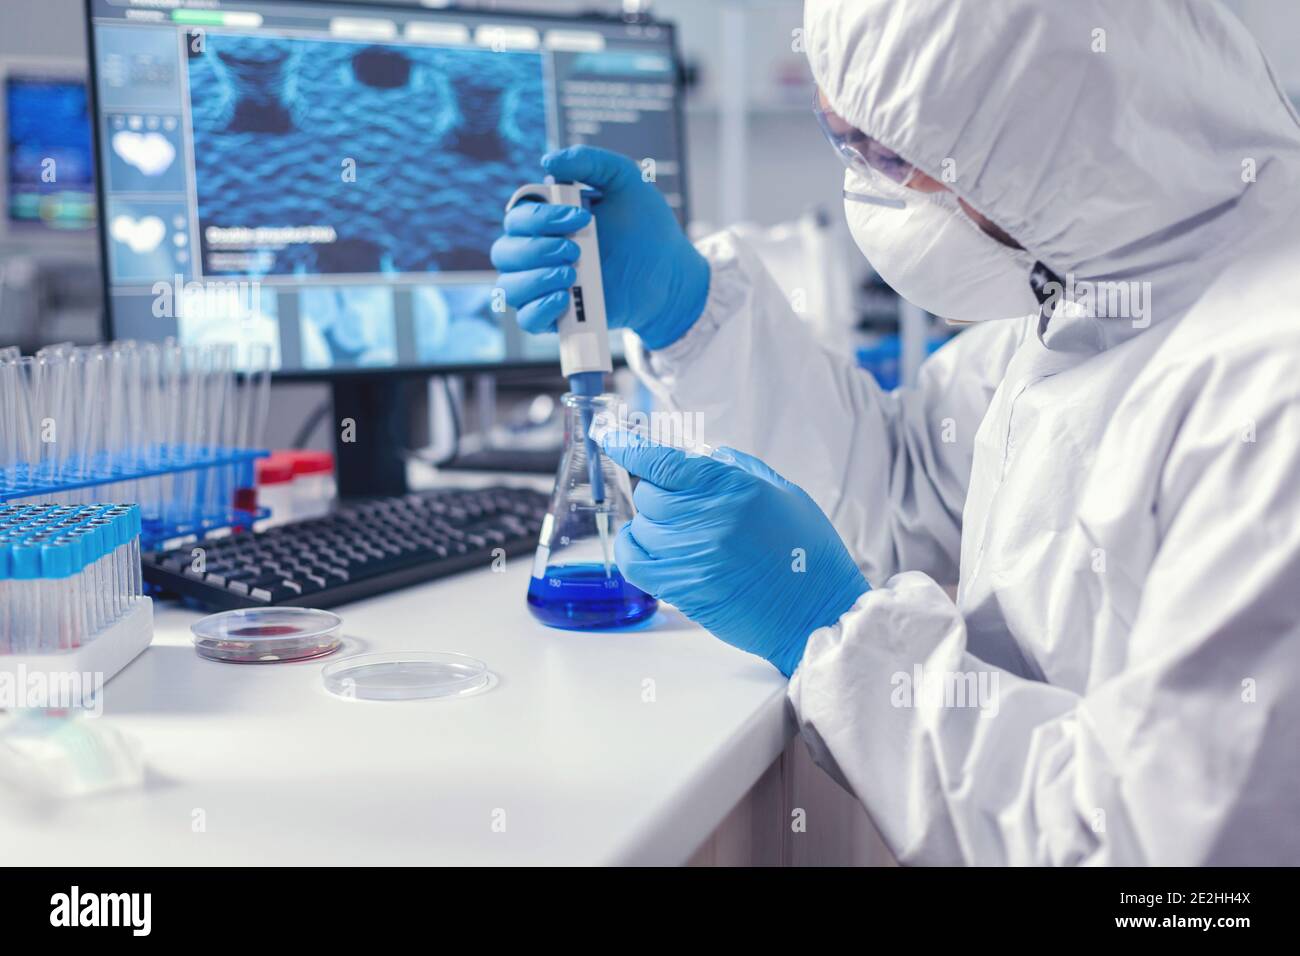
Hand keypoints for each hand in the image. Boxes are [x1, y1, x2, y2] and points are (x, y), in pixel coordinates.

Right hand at [490, 145, 709, 349]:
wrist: (670, 274)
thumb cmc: (646, 226)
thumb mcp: (625, 181)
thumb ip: (590, 162)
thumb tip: (548, 161)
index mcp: (546, 220)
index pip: (517, 216)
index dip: (540, 218)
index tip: (583, 219)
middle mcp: (538, 252)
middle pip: (505, 252)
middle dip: (537, 249)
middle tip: (577, 250)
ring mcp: (545, 286)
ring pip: (509, 287)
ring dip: (535, 279)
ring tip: (571, 274)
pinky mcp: (558, 316)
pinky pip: (527, 320)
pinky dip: (539, 309)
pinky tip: (565, 298)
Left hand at [600, 434, 868, 676]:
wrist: (818, 613)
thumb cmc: (808, 555)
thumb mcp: (784, 494)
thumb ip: (739, 469)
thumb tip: (699, 456)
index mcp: (734, 489)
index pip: (663, 461)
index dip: (629, 446)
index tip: (611, 438)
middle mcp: (708, 519)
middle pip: (650, 494)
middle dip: (661, 494)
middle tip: (686, 507)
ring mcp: (692, 556)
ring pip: (641, 527)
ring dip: (653, 526)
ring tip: (683, 534)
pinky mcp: (683, 589)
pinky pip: (634, 562)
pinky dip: (633, 550)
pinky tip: (647, 546)